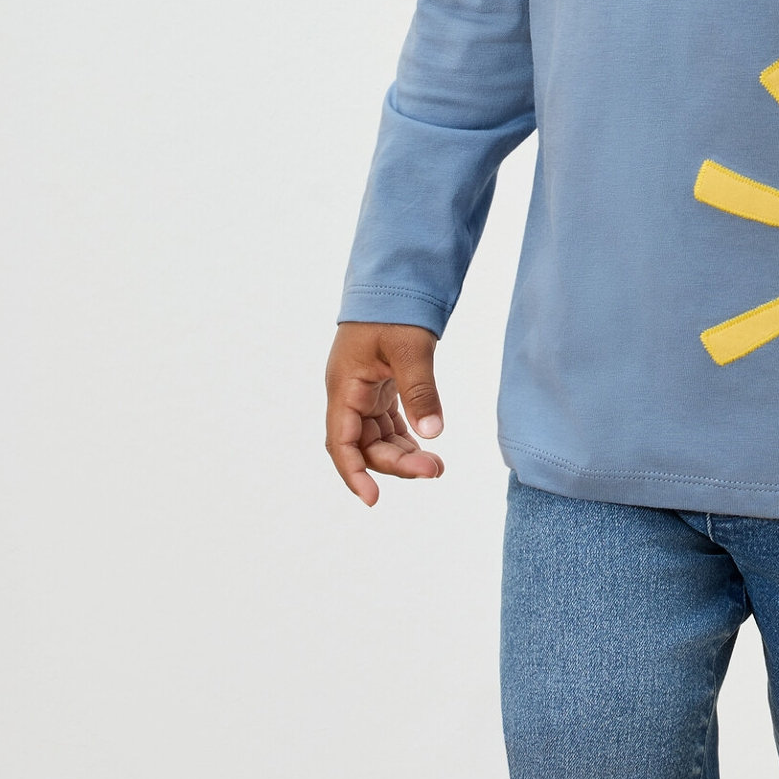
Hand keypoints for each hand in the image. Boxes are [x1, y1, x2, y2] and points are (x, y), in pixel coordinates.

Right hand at [324, 321, 444, 506]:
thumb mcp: (410, 349)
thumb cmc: (395, 308)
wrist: (396, 279)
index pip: (341, 442)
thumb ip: (420, 391)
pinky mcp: (379, 385)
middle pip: (364, 444)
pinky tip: (424, 446)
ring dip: (401, 454)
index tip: (373, 499)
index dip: (354, 474)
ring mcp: (363, 390)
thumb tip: (432, 433)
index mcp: (345, 386)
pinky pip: (386, 422)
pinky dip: (403, 437)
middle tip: (435, 470)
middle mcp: (349, 393)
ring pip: (376, 436)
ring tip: (436, 466)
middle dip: (395, 463)